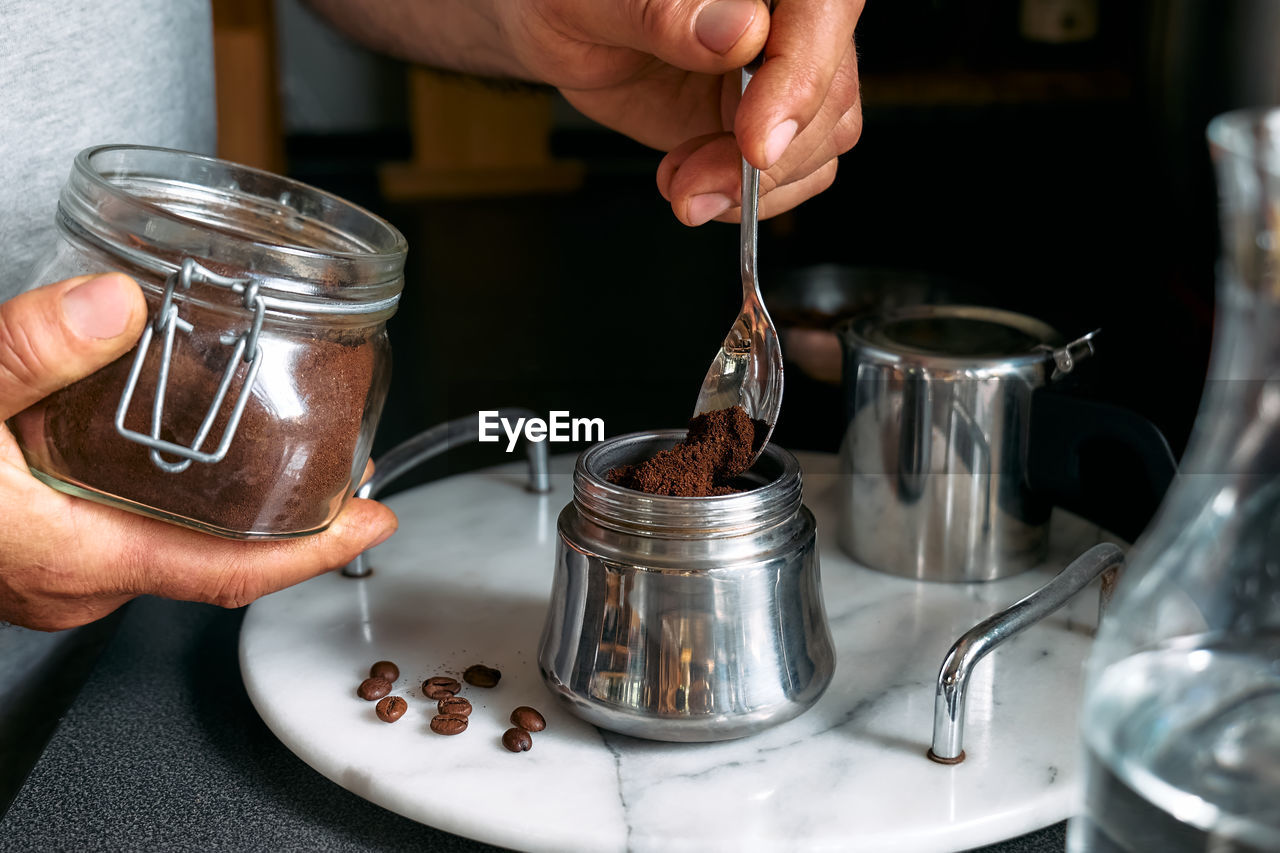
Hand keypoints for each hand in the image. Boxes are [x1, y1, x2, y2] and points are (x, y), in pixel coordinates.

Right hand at [0, 274, 396, 630]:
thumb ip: (29, 351)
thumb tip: (116, 307)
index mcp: (75, 555)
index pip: (227, 572)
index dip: (313, 553)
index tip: (374, 522)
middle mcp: (78, 581)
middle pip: (217, 557)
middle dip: (289, 518)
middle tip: (345, 469)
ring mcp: (63, 575)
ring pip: (178, 545)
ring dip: (236, 506)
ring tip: (289, 453)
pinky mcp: (48, 557)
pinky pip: (140, 534)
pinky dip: (185, 501)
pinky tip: (195, 455)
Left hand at [310, 0, 863, 224]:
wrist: (554, 28)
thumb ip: (662, 11)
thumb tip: (737, 32)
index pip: (825, 9)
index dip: (803, 78)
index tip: (755, 142)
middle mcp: (789, 17)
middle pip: (831, 91)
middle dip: (767, 158)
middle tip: (694, 184)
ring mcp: (784, 69)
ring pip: (822, 140)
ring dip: (754, 187)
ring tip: (680, 185)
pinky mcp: (767, 118)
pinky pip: (794, 172)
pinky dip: (746, 199)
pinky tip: (691, 188)